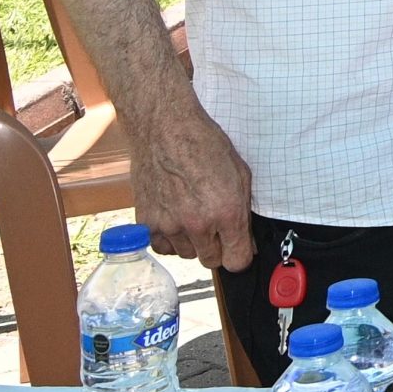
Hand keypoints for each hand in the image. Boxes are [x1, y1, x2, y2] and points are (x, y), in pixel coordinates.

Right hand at [132, 100, 254, 271]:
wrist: (166, 130)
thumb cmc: (205, 145)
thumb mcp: (240, 175)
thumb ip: (243, 213)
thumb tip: (246, 242)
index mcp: (226, 212)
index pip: (237, 261)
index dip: (240, 256)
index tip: (239, 249)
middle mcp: (198, 224)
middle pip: (211, 261)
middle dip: (218, 248)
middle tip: (216, 227)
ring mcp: (169, 225)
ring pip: (187, 254)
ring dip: (192, 242)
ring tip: (193, 215)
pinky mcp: (146, 223)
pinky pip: (162, 247)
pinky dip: (169, 239)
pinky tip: (174, 219)